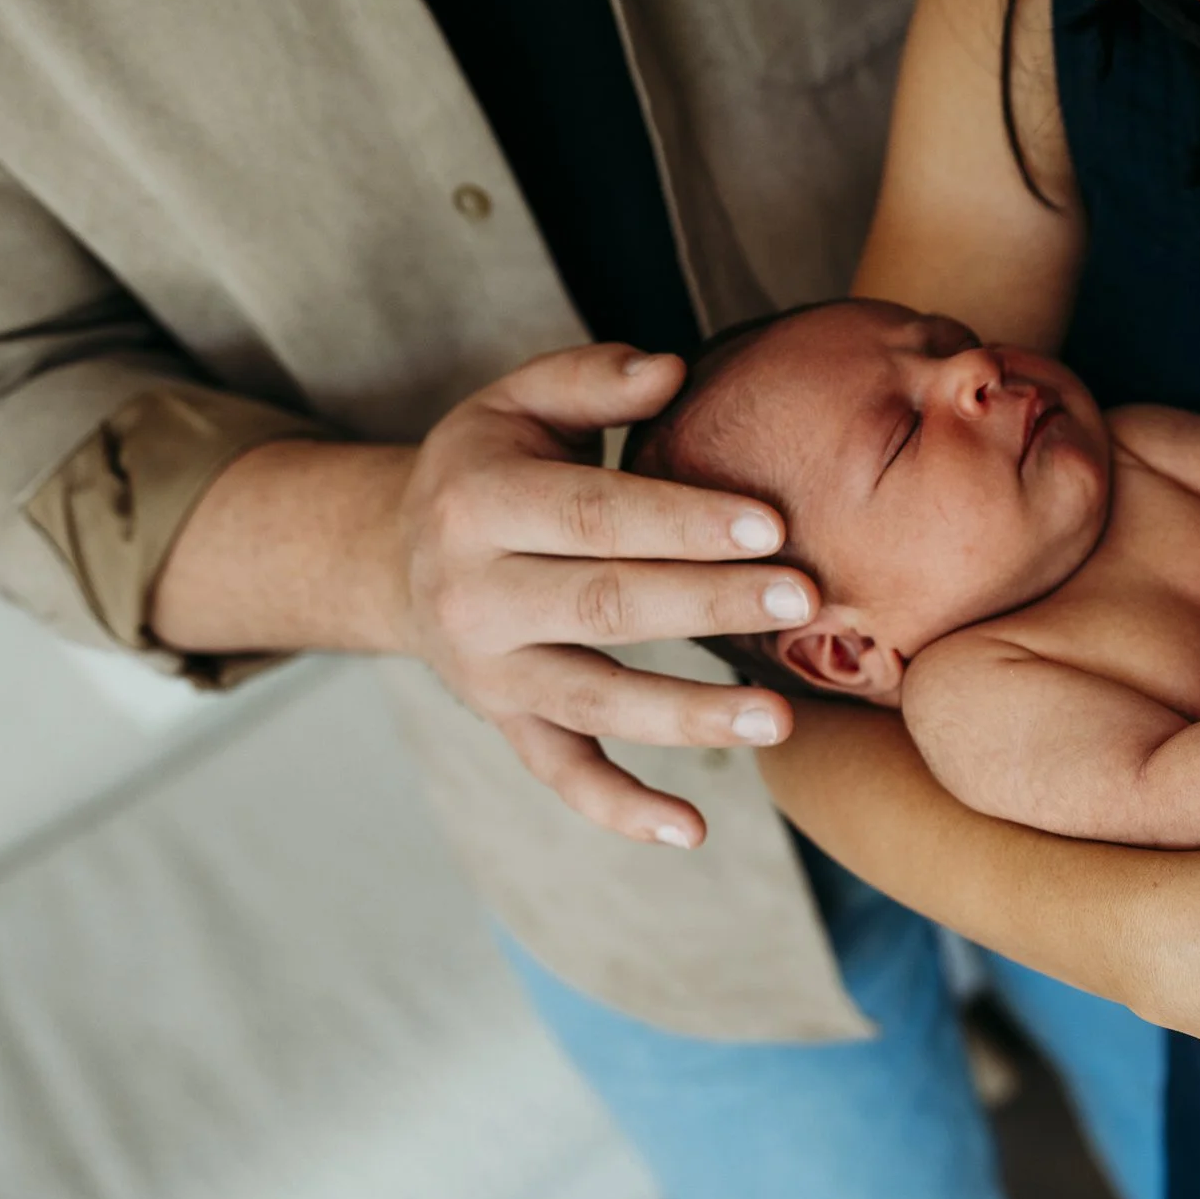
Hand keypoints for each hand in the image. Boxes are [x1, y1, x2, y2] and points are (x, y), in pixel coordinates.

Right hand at [389, 342, 820, 845]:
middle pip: (608, 605)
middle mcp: (476, 596)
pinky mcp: (508, 726)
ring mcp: (491, 673)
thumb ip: (592, 379)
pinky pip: (564, 777)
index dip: (684, 522)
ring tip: (781, 720)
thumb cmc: (492, 467)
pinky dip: (623, 811)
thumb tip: (674, 367)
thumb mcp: (518, 403)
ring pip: (598, 702)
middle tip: (807, 599)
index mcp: (480, 503)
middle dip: (711, 604)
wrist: (392, 555)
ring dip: (691, 717)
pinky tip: (695, 831)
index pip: (596, 515)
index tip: (772, 524)